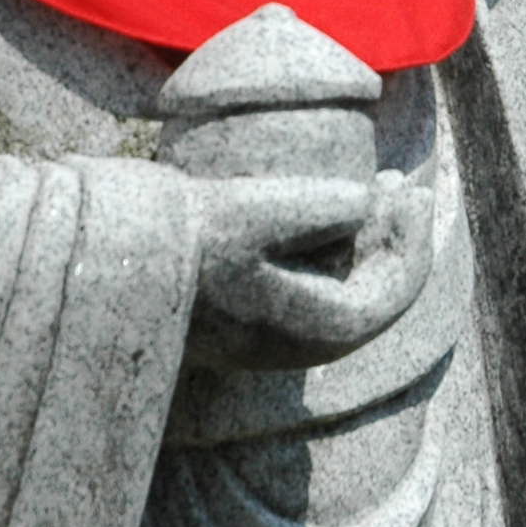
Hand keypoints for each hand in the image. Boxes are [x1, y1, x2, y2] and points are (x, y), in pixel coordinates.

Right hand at [185, 169, 432, 369]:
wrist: (111, 262)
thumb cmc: (187, 238)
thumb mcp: (261, 209)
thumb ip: (328, 204)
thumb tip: (368, 201)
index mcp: (326, 332)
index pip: (400, 285)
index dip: (413, 231)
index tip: (413, 185)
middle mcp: (309, 345)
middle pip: (380, 286)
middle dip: (395, 233)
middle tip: (402, 181)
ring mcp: (282, 336)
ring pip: (350, 284)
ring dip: (367, 236)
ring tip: (376, 186)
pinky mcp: (255, 319)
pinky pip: (318, 284)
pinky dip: (335, 245)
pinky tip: (328, 208)